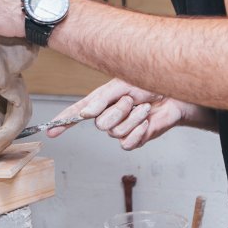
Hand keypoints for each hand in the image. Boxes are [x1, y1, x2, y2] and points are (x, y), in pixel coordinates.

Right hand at [48, 79, 209, 149]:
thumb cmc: (151, 84)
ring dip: (133, 117)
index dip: (63, 122)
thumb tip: (85, 114)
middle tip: (131, 99)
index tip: (50, 130)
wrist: (177, 94)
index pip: (77, 113)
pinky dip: (139, 130)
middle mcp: (108, 116)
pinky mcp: (136, 139)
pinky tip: (148, 120)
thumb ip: (101, 99)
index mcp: (102, 101)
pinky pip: (127, 143)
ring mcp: (122, 129)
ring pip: (115, 132)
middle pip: (100, 123)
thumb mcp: (122, 84)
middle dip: (118, 110)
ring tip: (145, 107)